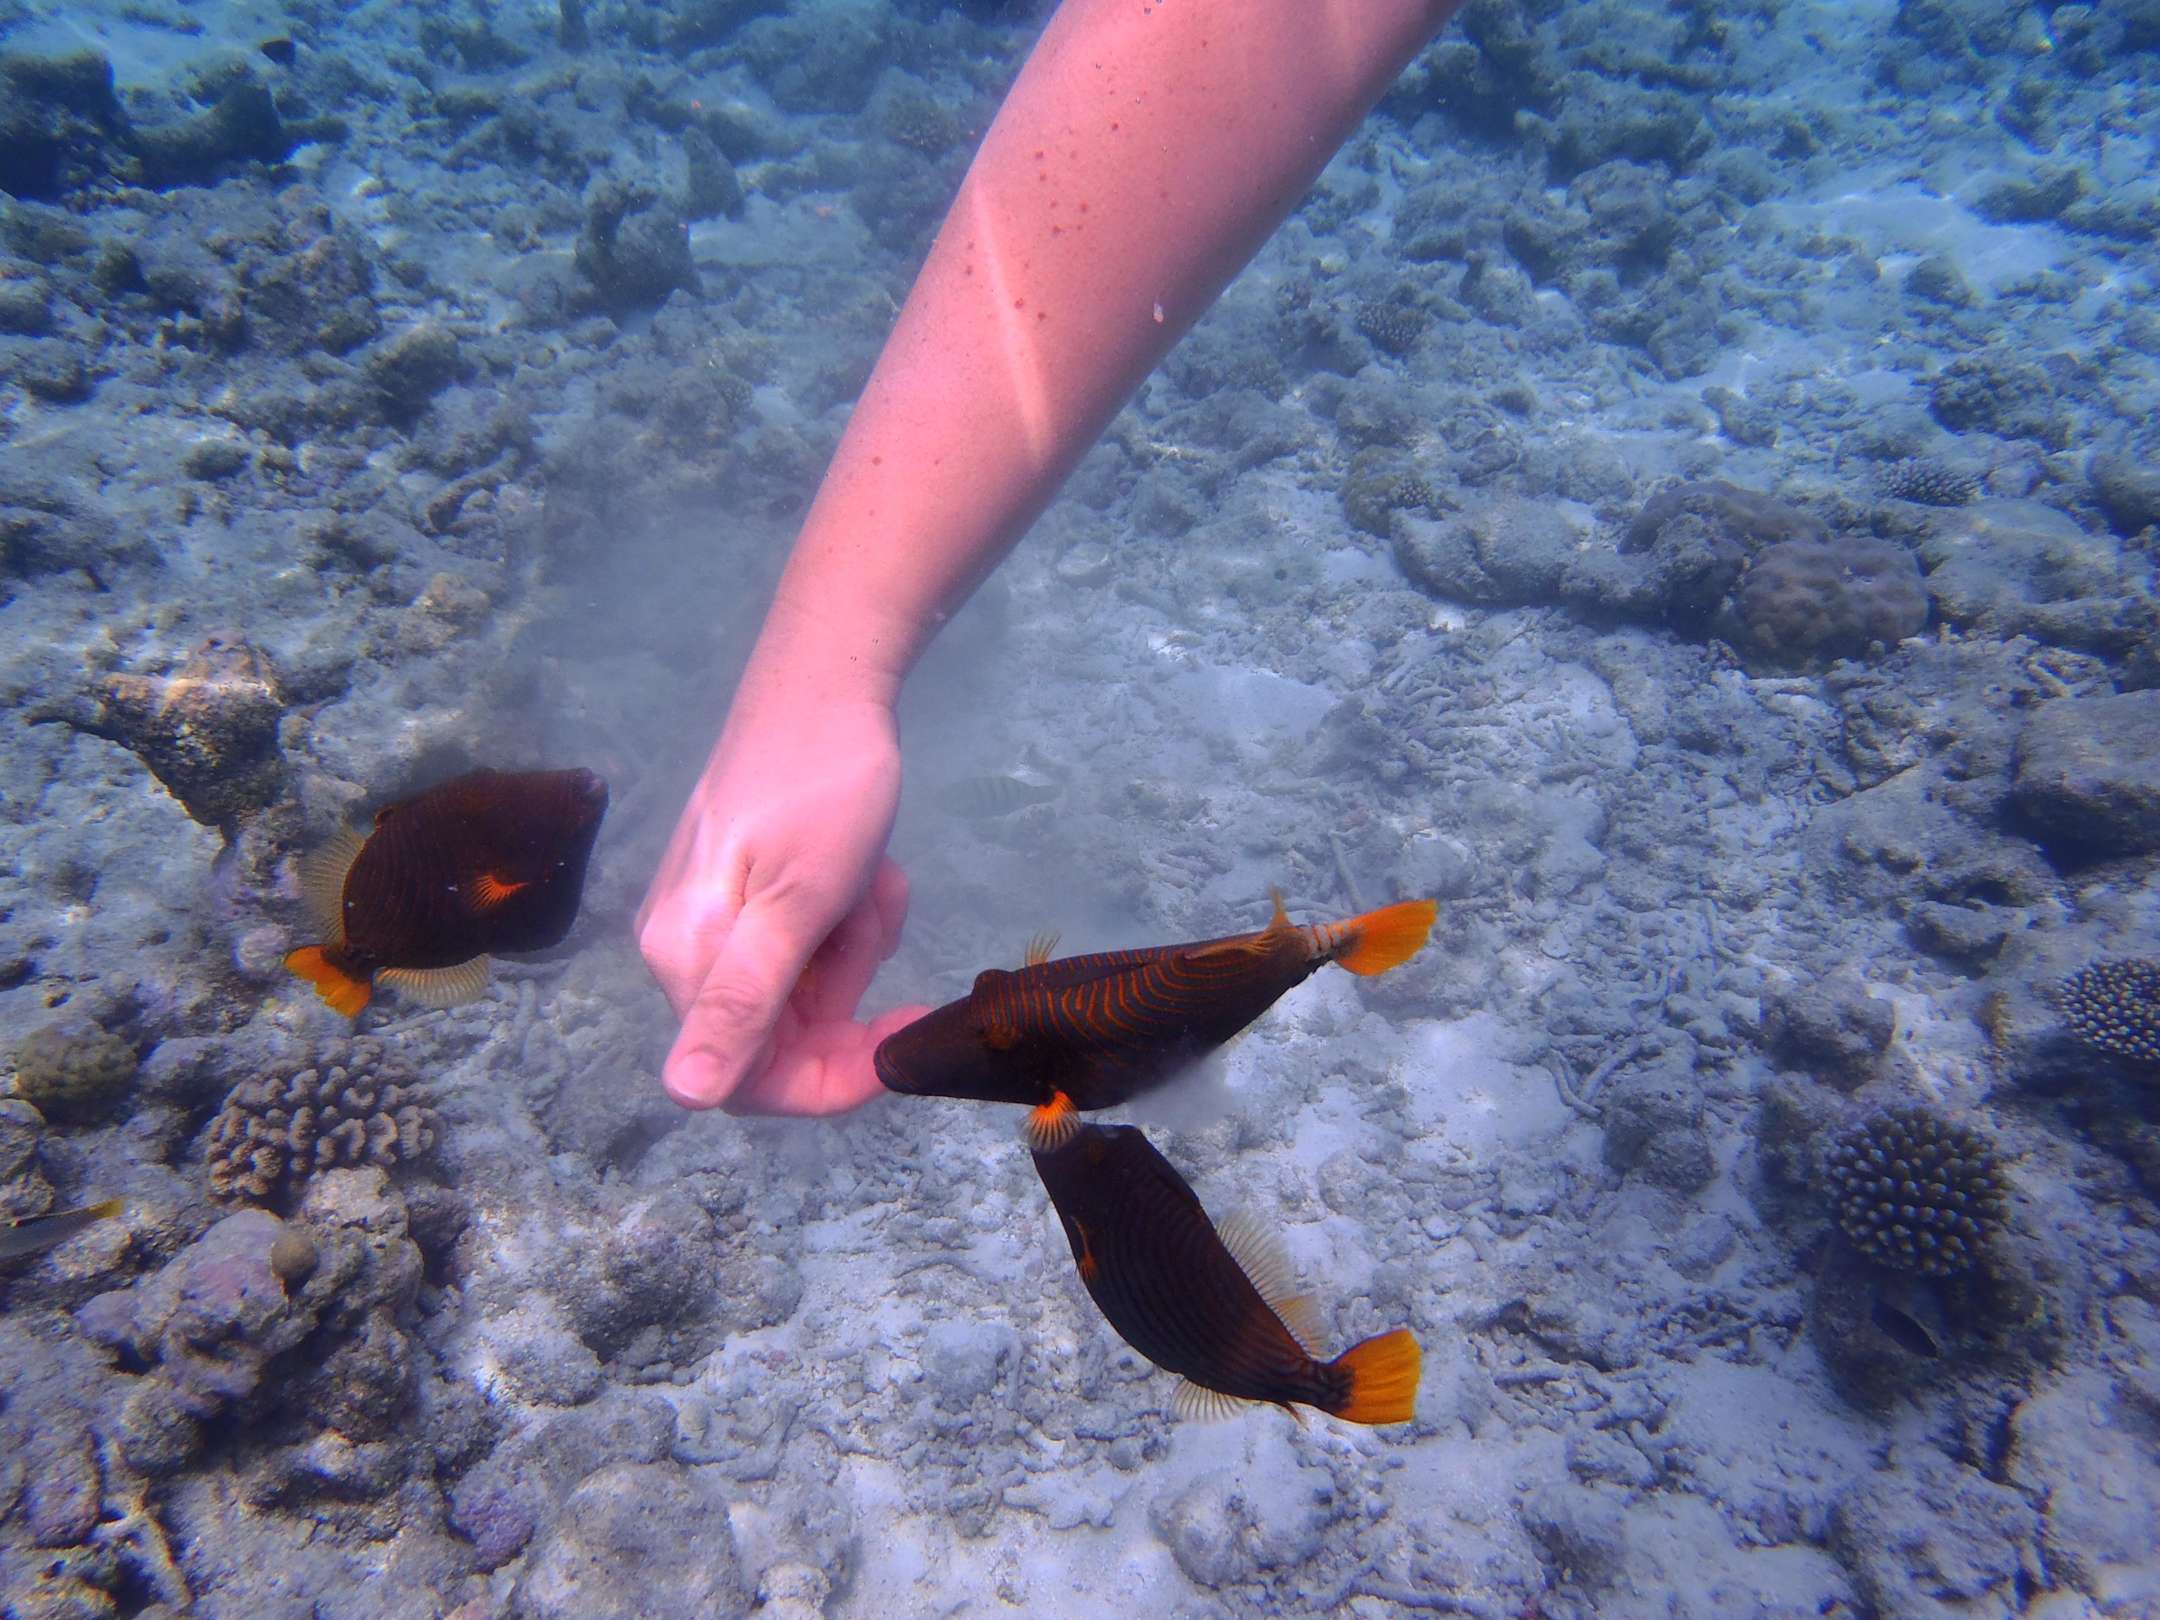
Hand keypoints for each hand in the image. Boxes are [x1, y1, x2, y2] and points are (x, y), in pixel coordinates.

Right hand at [636, 691, 925, 1114]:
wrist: (830, 684)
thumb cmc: (820, 788)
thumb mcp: (797, 904)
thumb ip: (742, 1002)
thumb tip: (685, 1096)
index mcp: (685, 958)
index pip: (745, 1079)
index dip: (827, 1081)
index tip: (899, 1041)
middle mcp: (687, 950)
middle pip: (781, 1037)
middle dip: (849, 990)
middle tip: (880, 910)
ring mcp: (719, 920)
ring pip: (807, 991)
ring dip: (856, 945)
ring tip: (872, 877)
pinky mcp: (751, 894)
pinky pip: (811, 946)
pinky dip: (850, 918)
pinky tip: (866, 868)